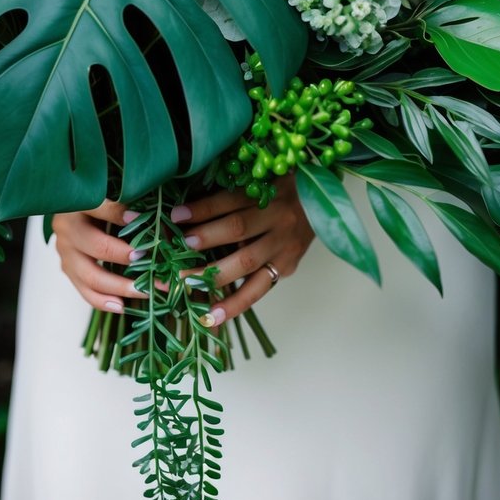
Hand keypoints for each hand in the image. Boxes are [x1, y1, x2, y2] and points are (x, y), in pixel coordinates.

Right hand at [52, 200, 148, 314]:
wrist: (71, 211)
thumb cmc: (98, 199)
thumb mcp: (110, 194)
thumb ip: (130, 203)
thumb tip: (159, 224)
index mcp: (79, 203)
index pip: (100, 208)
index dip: (120, 215)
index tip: (142, 219)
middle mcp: (67, 227)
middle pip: (97, 247)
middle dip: (125, 256)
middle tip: (149, 261)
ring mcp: (65, 251)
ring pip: (90, 275)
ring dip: (120, 286)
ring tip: (145, 292)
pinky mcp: (67, 268)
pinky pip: (84, 290)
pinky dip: (103, 301)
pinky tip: (121, 306)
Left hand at [172, 178, 313, 324]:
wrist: (324, 205)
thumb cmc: (283, 190)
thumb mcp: (261, 182)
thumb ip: (231, 195)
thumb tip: (188, 209)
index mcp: (270, 192)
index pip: (230, 200)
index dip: (203, 208)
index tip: (175, 216)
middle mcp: (278, 219)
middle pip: (238, 228)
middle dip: (205, 239)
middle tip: (177, 248)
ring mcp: (283, 247)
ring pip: (246, 263)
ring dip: (212, 276)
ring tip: (184, 285)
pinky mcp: (286, 268)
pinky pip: (258, 289)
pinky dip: (235, 304)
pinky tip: (213, 316)